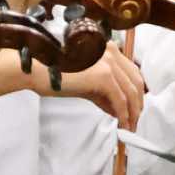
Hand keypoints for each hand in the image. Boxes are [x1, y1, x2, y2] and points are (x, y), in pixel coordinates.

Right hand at [2, 46, 145, 129]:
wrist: (37, 70)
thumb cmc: (54, 73)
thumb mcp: (85, 81)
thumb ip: (103, 92)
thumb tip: (117, 109)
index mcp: (106, 48)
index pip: (131, 71)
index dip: (136, 92)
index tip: (135, 107)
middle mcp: (110, 51)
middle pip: (135, 81)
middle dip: (138, 104)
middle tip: (134, 120)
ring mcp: (108, 63)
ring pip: (130, 92)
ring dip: (133, 112)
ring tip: (129, 126)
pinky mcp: (103, 76)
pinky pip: (120, 100)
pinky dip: (123, 115)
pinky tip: (121, 124)